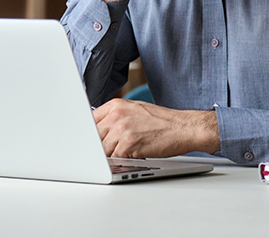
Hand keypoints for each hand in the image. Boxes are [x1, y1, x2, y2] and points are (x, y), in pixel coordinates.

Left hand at [92, 98, 218, 158]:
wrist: (183, 127)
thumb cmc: (161, 121)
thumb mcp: (134, 110)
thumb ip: (115, 117)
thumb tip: (98, 130)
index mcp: (115, 105)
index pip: (89, 121)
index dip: (88, 134)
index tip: (86, 143)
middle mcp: (116, 115)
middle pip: (93, 136)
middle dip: (96, 147)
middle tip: (101, 154)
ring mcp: (122, 129)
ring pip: (101, 150)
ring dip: (108, 157)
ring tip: (121, 156)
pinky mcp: (129, 145)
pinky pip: (114, 159)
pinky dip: (118, 163)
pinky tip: (128, 159)